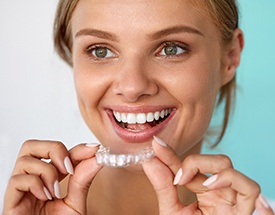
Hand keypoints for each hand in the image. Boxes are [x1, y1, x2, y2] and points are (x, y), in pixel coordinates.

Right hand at [3, 140, 101, 214]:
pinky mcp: (10, 202)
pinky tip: (45, 198)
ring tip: (56, 192)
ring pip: (25, 159)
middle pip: (32, 146)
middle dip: (54, 149)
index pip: (58, 153)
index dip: (76, 148)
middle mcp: (33, 180)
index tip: (94, 149)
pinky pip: (17, 180)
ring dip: (47, 171)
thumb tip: (97, 157)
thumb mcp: (75, 203)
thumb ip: (83, 180)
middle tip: (69, 167)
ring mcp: (20, 190)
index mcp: (48, 179)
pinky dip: (35, 184)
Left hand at [143, 137, 273, 214]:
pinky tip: (211, 186)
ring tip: (195, 183)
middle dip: (194, 161)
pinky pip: (250, 188)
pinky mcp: (242, 211)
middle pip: (212, 159)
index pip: (188, 165)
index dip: (172, 154)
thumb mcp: (172, 210)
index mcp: (203, 189)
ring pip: (229, 167)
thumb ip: (163, 186)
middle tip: (178, 178)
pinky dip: (233, 181)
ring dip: (210, 168)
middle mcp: (218, 191)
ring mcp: (231, 199)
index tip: (157, 144)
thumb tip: (149, 161)